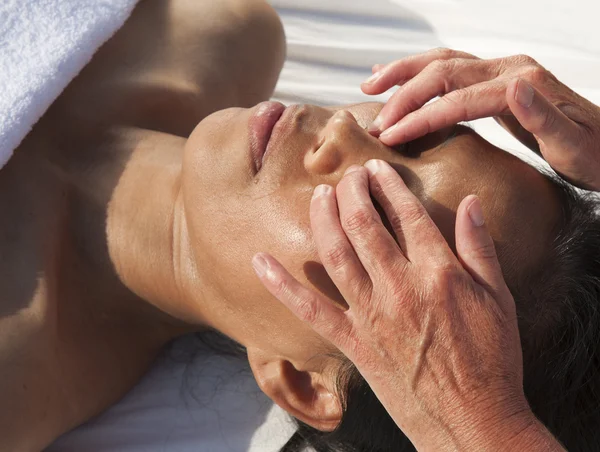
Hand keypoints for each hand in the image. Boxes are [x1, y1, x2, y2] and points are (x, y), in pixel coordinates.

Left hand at [252, 160, 554, 449]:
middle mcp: (400, 288)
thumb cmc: (492, 359)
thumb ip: (481, 247)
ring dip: (324, 219)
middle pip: (365, 225)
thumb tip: (472, 202)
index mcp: (439, 273)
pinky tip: (260, 261)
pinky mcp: (353, 343)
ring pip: (336, 254)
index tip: (377, 168)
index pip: (406, 214)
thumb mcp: (500, 299)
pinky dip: (282, 285)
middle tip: (348, 175)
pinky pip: (310, 309)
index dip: (388, 185)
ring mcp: (372, 316)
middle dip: (352, 191)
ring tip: (319, 194)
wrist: (474, 421)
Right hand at [362, 48, 599, 190]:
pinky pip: (451, 69)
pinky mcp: (495, 80)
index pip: (457, 98)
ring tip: (371, 84)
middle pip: (443, 71)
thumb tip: (515, 85)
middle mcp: (509, 69)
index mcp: (523, 84)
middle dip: (403, 94)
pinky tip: (399, 77)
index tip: (390, 136)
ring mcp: (502, 70)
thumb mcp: (573, 146)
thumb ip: (544, 116)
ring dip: (404, 72)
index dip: (420, 116)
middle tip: (375, 122)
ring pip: (442, 61)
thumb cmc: (592, 155)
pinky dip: (420, 71)